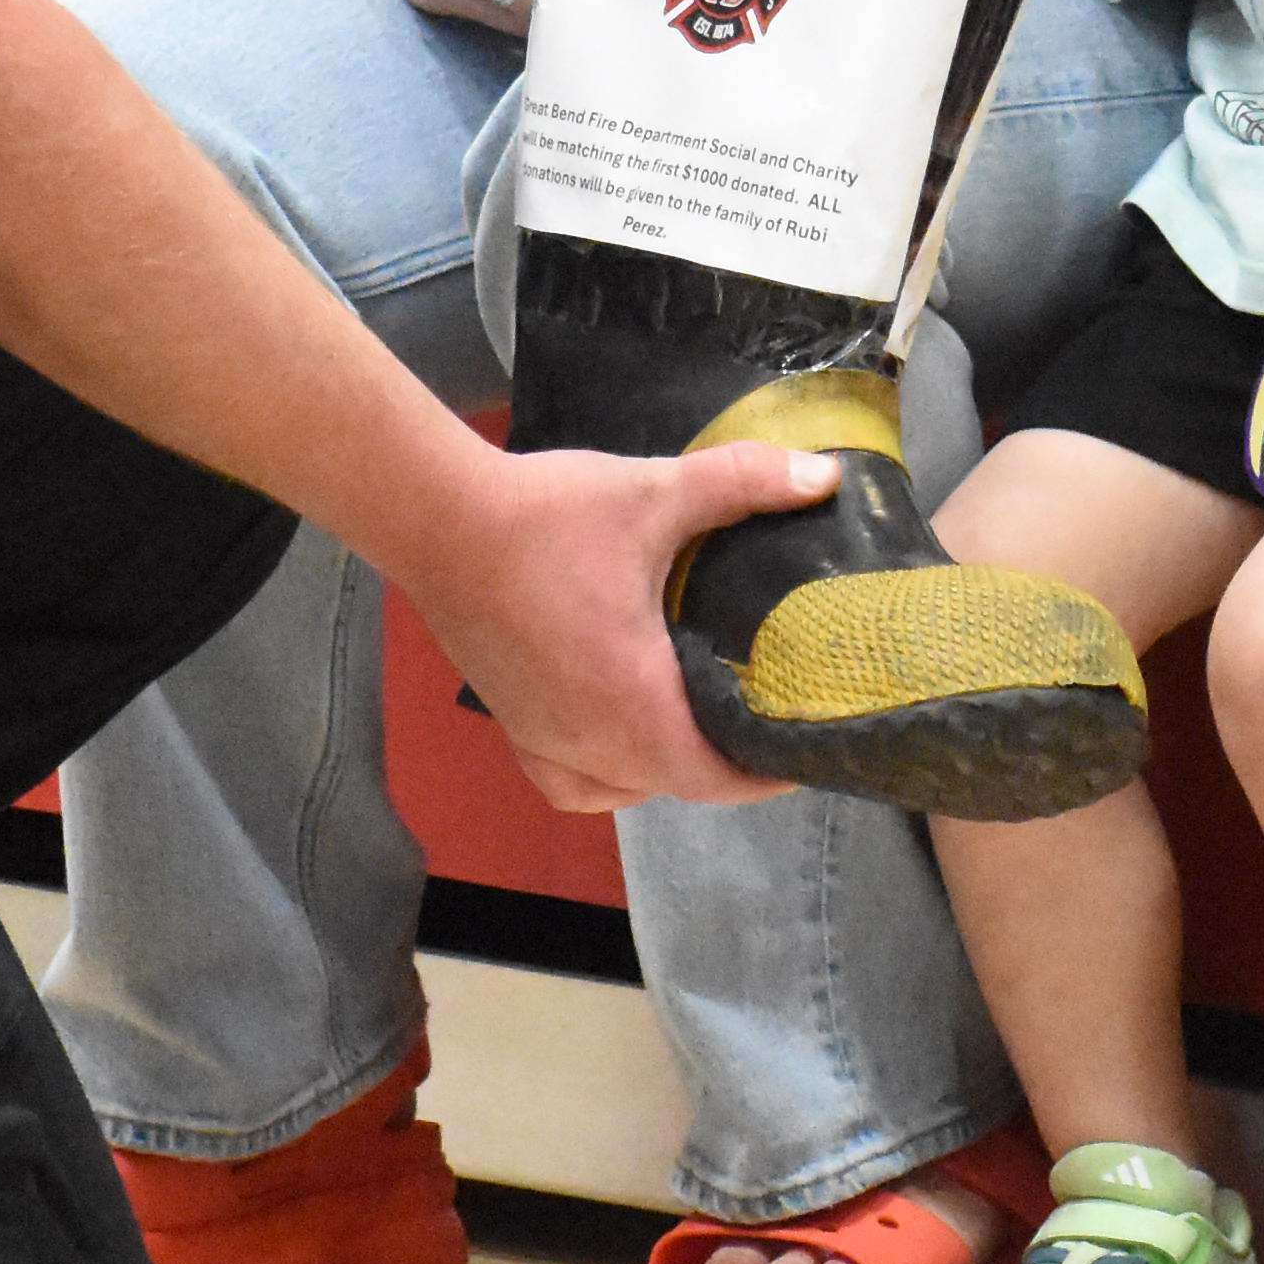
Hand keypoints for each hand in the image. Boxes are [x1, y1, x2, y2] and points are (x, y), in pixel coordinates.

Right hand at [390, 436, 824, 809]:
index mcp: (633, 701)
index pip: (715, 776)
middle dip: (727, 763)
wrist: (437, 520)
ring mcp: (544, 737)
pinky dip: (605, 774)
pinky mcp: (513, 724)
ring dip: (667, 767)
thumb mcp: (654, 493)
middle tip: (770, 715)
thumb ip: (743, 483)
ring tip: (703, 722)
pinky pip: (571, 781)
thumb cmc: (548, 516)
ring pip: (623, 787)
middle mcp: (589, 739)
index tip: (807, 747)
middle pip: (677, 783)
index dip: (766, 773)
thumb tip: (826, 476)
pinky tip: (619, 735)